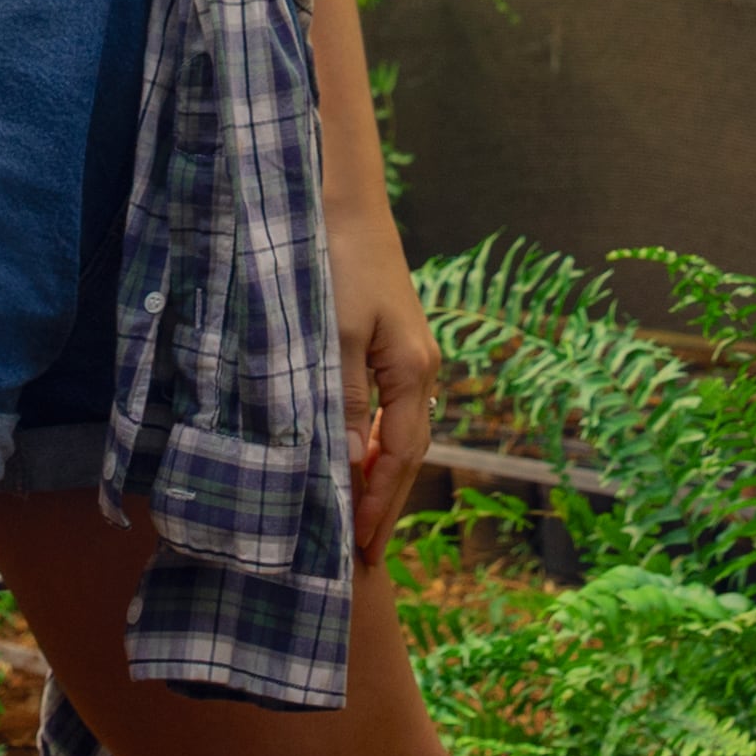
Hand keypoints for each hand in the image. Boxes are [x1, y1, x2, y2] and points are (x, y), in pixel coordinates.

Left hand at [338, 215, 436, 559]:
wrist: (343, 202)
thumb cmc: (337, 264)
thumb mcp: (334, 337)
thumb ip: (342, 402)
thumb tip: (342, 467)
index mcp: (413, 372)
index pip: (397, 459)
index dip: (376, 507)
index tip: (355, 549)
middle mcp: (421, 368)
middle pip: (407, 454)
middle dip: (385, 504)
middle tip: (360, 554)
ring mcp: (411, 355)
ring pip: (400, 434)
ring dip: (380, 478)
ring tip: (356, 519)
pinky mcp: (393, 342)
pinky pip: (389, 411)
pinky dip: (373, 445)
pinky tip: (353, 457)